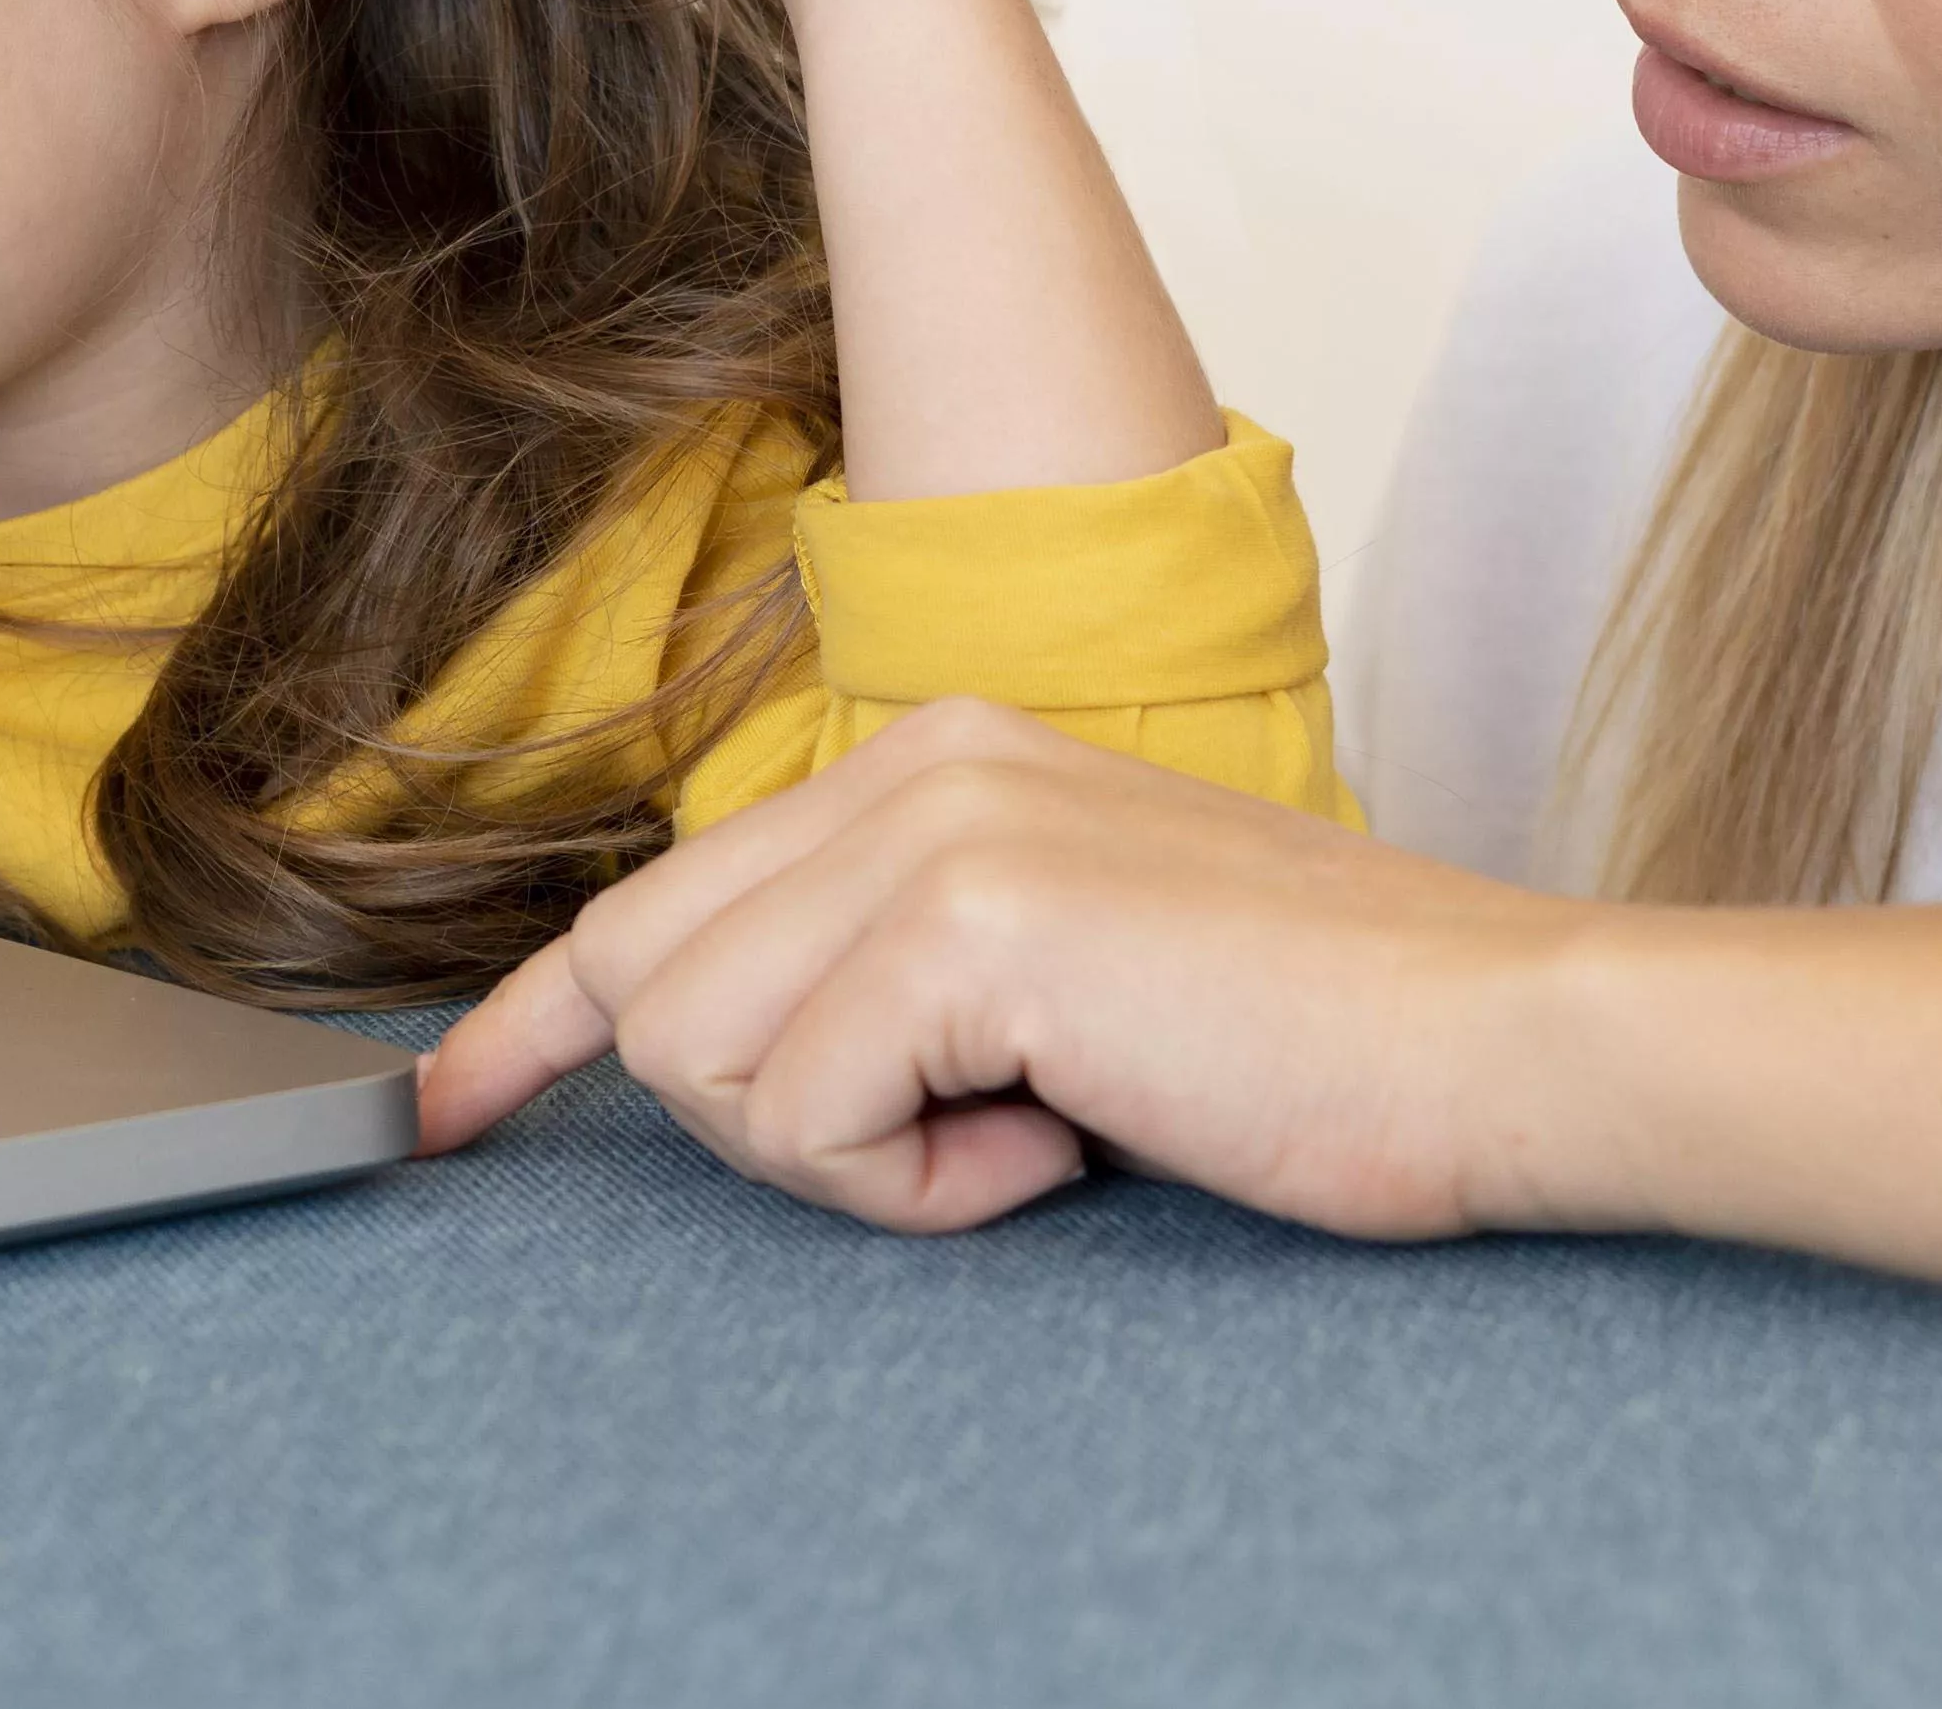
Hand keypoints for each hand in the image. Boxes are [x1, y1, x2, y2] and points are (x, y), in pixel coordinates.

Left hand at [417, 698, 1605, 1237]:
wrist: (1497, 1042)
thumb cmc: (1308, 1042)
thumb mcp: (1064, 965)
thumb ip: (903, 965)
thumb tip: (738, 1045)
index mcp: (930, 752)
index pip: (660, 894)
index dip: (533, 1023)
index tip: (444, 1111)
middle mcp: (909, 758)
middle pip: (652, 988)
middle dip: (762, 1119)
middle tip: (957, 1142)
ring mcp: (935, 827)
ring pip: (709, 1063)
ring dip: (856, 1157)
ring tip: (1037, 1121)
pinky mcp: (967, 924)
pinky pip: (813, 1122)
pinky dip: (925, 1188)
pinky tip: (1068, 1138)